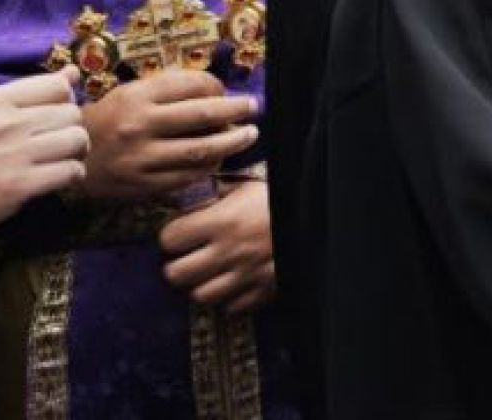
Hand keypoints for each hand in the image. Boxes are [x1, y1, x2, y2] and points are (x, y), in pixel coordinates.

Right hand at [0, 70, 87, 243]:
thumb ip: (22, 95)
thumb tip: (72, 72)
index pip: (56, 85)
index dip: (64, 101)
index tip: (54, 115)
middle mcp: (2, 124)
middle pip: (72, 113)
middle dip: (72, 128)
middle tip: (61, 143)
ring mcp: (10, 155)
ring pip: (77, 139)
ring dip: (76, 152)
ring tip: (61, 159)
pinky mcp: (17, 187)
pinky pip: (71, 171)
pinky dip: (71, 175)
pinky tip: (57, 179)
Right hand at [78, 71, 256, 202]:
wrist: (65, 158)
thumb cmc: (105, 121)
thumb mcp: (128, 94)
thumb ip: (166, 90)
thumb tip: (215, 90)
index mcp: (137, 96)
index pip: (193, 85)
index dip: (218, 87)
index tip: (228, 92)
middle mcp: (140, 125)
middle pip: (204, 114)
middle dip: (236, 110)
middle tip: (253, 108)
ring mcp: (141, 158)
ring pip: (201, 150)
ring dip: (232, 142)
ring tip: (248, 134)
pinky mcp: (143, 184)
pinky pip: (188, 176)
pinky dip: (209, 166)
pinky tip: (219, 159)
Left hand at [158, 179, 274, 312]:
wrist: (322, 213)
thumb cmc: (283, 197)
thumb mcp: (247, 186)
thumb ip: (215, 194)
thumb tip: (186, 201)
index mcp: (223, 221)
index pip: (169, 239)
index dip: (172, 235)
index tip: (181, 232)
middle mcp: (229, 251)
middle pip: (176, 274)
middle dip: (179, 264)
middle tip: (189, 256)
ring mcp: (246, 275)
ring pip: (200, 296)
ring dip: (201, 284)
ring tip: (210, 271)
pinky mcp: (264, 290)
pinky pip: (232, 307)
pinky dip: (230, 298)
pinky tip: (235, 281)